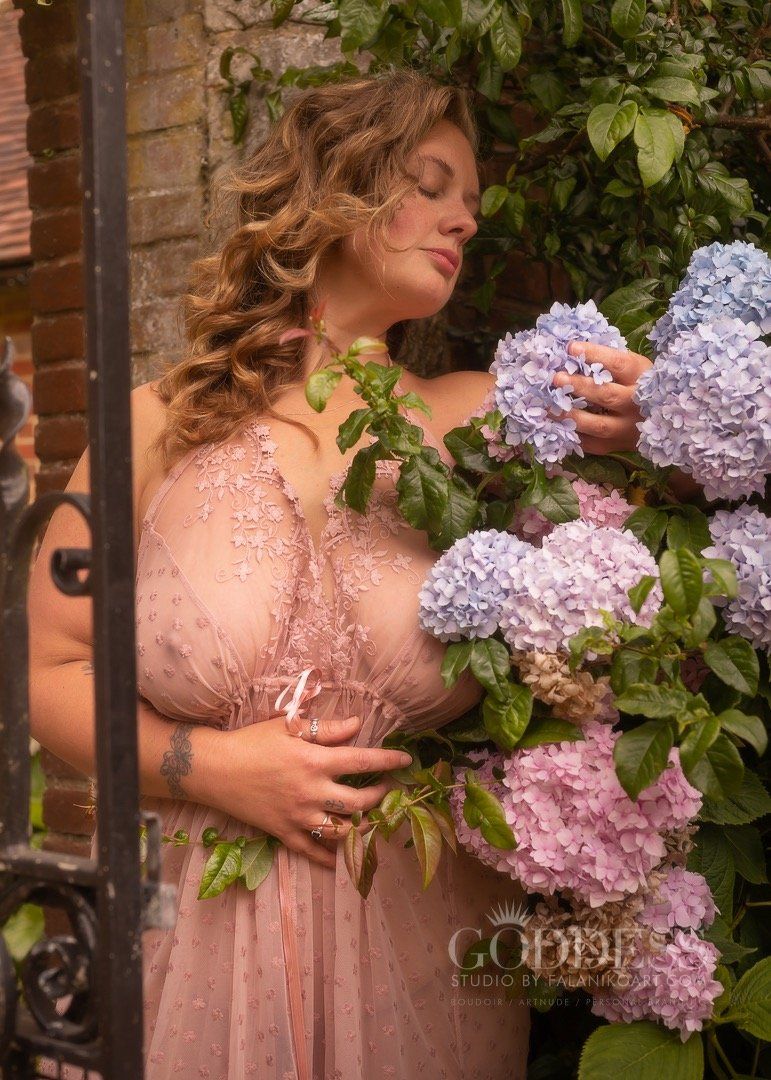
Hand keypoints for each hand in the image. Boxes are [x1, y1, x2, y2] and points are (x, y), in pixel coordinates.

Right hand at [195, 714, 411, 869]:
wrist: (214, 769)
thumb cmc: (252, 741)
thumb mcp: (288, 726)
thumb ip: (327, 729)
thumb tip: (358, 724)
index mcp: (314, 762)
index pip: (362, 762)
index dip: (388, 761)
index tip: (406, 760)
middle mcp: (311, 792)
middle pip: (359, 803)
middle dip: (380, 796)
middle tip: (388, 789)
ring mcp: (298, 816)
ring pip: (341, 831)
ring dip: (362, 827)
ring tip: (372, 819)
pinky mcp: (283, 832)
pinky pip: (312, 851)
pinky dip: (328, 857)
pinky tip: (340, 858)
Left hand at [552, 341, 652, 455]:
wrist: (664, 420)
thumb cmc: (641, 386)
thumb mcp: (634, 369)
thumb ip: (609, 362)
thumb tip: (573, 351)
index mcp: (642, 378)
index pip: (619, 363)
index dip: (595, 354)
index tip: (572, 348)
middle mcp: (637, 404)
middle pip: (607, 396)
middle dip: (580, 386)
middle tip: (557, 378)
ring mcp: (628, 428)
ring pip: (598, 425)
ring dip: (571, 416)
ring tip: (549, 408)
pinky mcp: (617, 445)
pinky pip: (592, 444)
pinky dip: (573, 436)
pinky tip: (556, 427)